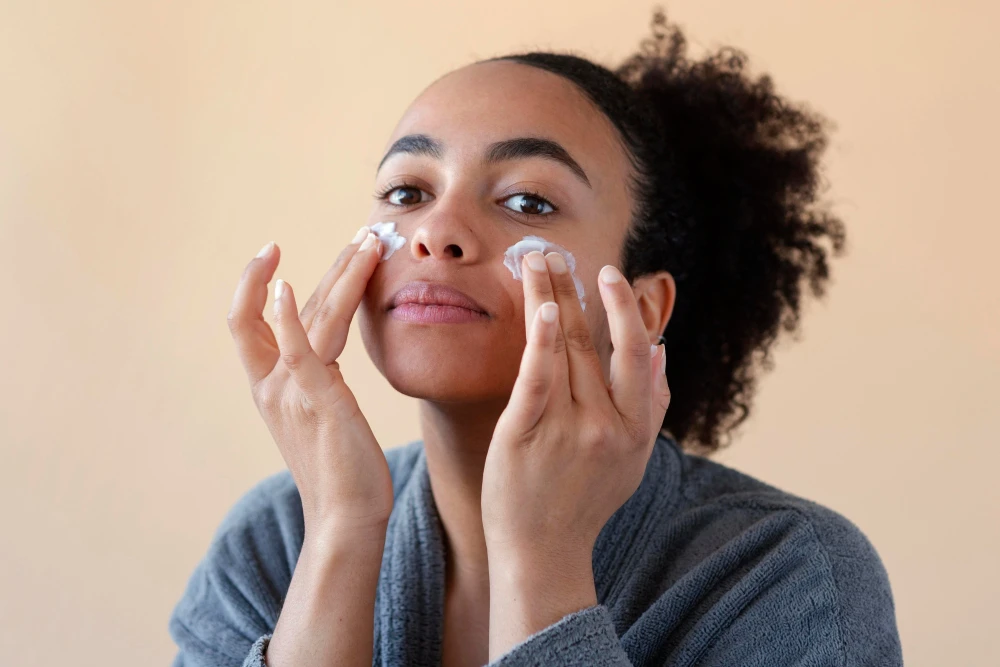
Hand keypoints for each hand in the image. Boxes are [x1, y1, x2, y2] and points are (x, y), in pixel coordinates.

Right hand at [227, 229, 392, 542]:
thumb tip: (325, 346)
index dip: (252, 282)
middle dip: (326, 266)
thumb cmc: (340, 467)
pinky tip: (288, 287)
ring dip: (340, 274)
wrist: (346, 516)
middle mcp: (273, 384)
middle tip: (360, 234)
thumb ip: (316, 375)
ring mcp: (292, 392)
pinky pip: (300, 351)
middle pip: (284, 307)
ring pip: (311, 317)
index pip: (245, 321)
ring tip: (368, 242)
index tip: (272, 252)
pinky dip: (290, 317)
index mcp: (269, 385)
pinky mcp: (319, 403)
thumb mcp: (321, 411)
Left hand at [481, 250, 669, 656]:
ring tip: (534, 261)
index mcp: (635, 428)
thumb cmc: (585, 502)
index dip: (625, 310)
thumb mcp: (633, 460)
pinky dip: (542, 340)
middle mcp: (607, 425)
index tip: (608, 276)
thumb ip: (653, 406)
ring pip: (564, 349)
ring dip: (549, 297)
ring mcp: (567, 429)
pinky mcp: (525, 435)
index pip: (638, 354)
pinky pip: (536, 378)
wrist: (543, 552)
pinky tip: (542, 308)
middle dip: (578, 291)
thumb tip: (664, 351)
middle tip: (561, 253)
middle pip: (595, 342)